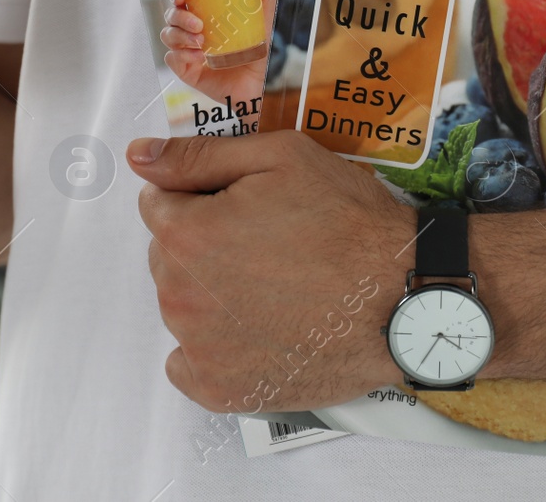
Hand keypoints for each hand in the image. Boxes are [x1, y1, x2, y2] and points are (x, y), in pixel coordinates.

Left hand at [127, 129, 414, 412]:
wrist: (404, 298)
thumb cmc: (351, 227)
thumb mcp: (280, 159)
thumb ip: (199, 156)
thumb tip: (141, 156)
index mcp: (187, 234)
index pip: (158, 205)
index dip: (203, 198)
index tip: (245, 207)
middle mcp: (181, 296)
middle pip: (168, 257)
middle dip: (205, 244)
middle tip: (269, 245)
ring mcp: (200, 348)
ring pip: (183, 305)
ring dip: (213, 293)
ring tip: (276, 285)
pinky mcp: (222, 389)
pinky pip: (188, 363)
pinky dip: (215, 346)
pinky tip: (258, 327)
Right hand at [160, 0, 277, 100]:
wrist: (255, 86)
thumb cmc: (255, 53)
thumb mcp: (262, 23)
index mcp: (202, 15)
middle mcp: (190, 31)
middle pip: (170, 15)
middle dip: (179, 16)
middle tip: (199, 24)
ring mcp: (185, 50)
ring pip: (167, 35)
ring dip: (181, 36)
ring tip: (202, 43)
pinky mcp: (184, 69)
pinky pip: (172, 58)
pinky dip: (183, 55)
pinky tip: (199, 58)